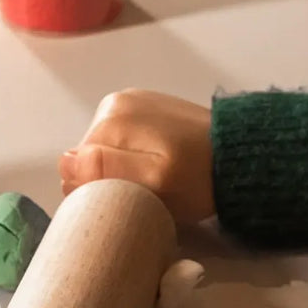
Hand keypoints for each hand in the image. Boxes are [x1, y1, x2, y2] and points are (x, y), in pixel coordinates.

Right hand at [59, 90, 214, 224]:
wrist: (241, 156)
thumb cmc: (199, 177)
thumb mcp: (153, 181)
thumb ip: (106, 169)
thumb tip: (66, 161)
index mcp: (110, 118)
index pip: (77, 166)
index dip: (96, 191)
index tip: (125, 203)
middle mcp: (114, 104)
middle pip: (90, 157)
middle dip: (108, 179)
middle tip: (142, 195)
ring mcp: (132, 104)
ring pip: (106, 152)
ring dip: (122, 171)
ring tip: (153, 183)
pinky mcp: (149, 111)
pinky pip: (124, 142)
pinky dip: (134, 159)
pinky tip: (157, 168)